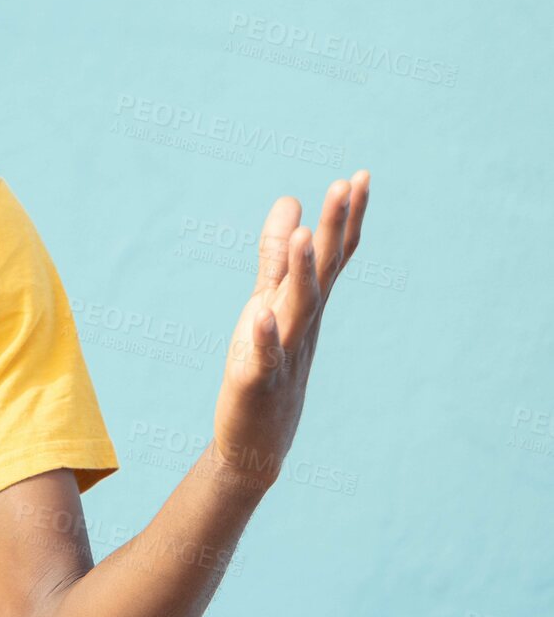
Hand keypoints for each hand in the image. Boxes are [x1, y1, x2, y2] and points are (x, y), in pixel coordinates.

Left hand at [210, 169, 371, 487]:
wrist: (256, 440)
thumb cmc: (265, 365)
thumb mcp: (267, 301)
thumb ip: (276, 256)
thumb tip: (289, 202)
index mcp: (304, 303)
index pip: (333, 256)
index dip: (346, 218)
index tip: (361, 176)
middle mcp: (301, 323)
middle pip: (323, 271)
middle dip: (334, 228)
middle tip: (348, 184)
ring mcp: (284, 351)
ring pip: (297, 307)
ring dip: (301, 272)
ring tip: (304, 235)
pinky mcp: (258, 380)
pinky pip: (265, 356)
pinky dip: (266, 335)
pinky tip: (262, 313)